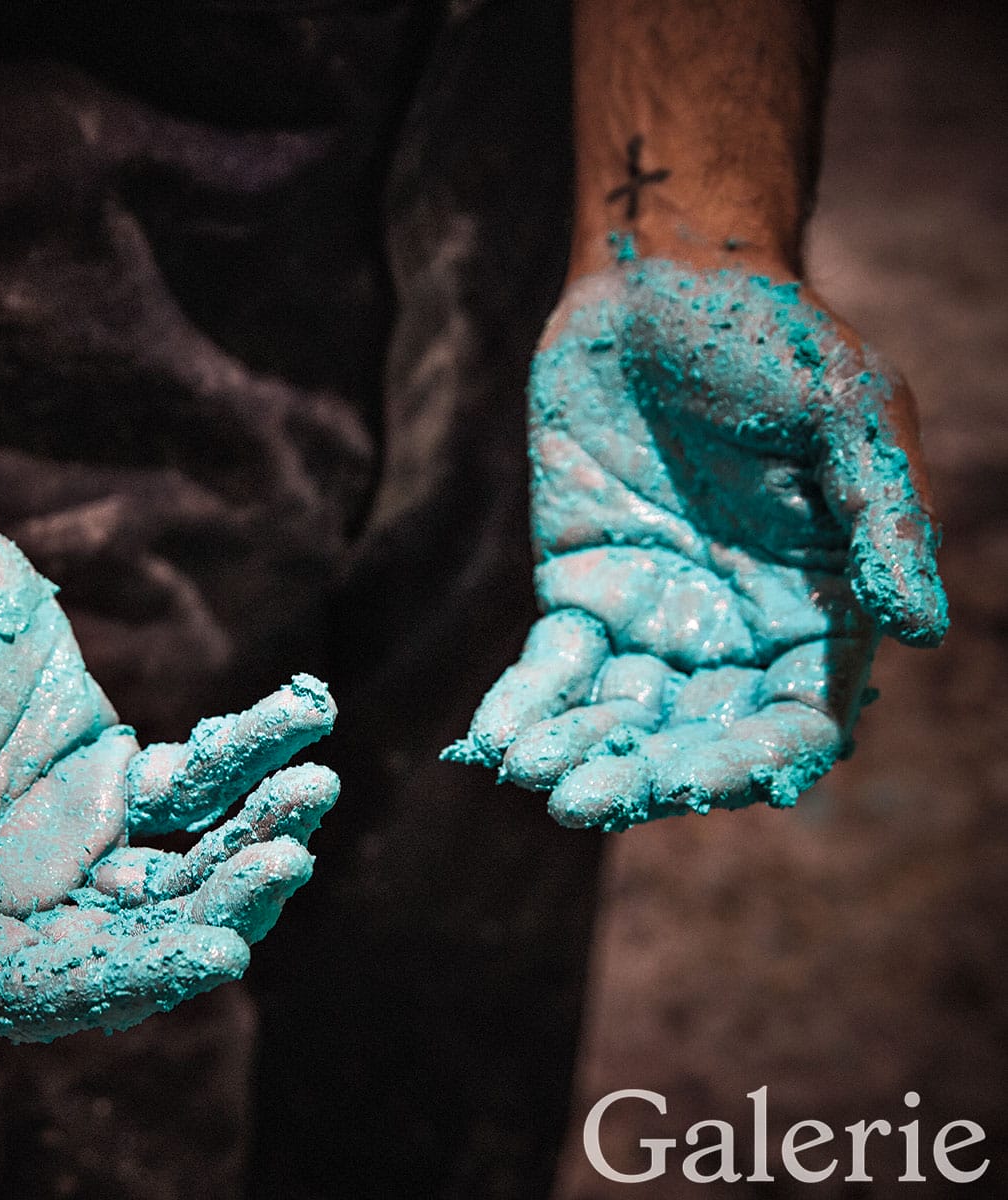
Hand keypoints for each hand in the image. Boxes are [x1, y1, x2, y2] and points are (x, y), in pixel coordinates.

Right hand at [0, 489, 337, 1040]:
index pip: (38, 984)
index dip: (126, 978)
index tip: (220, 950)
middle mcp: (6, 892)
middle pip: (131, 938)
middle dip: (216, 910)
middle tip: (286, 859)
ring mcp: (65, 831)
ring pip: (178, 870)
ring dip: (251, 838)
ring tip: (312, 784)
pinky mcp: (107, 768)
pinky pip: (193, 783)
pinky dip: (250, 759)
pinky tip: (303, 717)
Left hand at [444, 260, 946, 830]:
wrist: (658, 284)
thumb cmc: (771, 340)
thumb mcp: (850, 414)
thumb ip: (884, 521)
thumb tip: (918, 632)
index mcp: (819, 609)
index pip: (795, 716)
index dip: (758, 757)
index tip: (717, 785)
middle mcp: (737, 633)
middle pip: (697, 737)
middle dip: (646, 776)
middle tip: (586, 800)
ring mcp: (654, 617)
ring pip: (621, 717)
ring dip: (579, 754)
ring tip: (532, 775)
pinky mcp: (580, 591)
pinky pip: (554, 666)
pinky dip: (525, 705)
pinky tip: (490, 741)